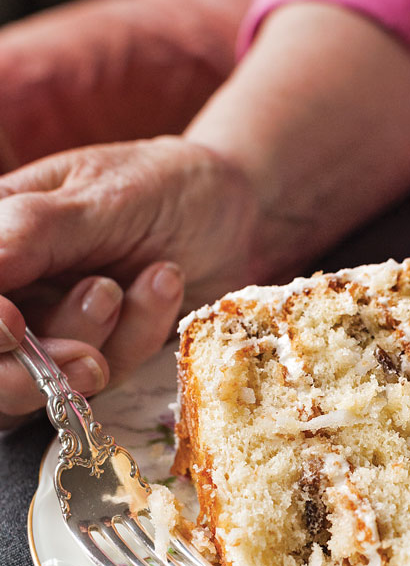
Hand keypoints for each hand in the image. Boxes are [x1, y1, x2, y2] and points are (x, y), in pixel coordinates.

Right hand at [0, 134, 265, 426]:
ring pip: (42, 381)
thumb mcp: (98, 195)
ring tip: (150, 277)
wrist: (232, 205)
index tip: (13, 327)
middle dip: (31, 369)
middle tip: (87, 356)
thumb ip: (32, 232)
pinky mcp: (102, 354)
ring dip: (100, 342)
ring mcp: (54, 328)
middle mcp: (12, 290)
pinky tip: (165, 283)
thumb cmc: (159, 184)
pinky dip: (140, 336)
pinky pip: (106, 373)